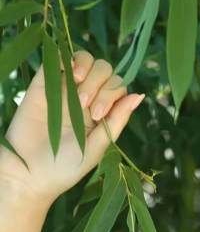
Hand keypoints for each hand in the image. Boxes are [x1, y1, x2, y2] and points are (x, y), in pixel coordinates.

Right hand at [0, 50, 144, 204]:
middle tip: (87, 105)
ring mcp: (64, 89)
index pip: (118, 87)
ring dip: (87, 66)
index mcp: (102, 112)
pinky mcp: (42, 83)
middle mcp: (86, 97)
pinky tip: (69, 73)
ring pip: (85, 59)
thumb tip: (140, 95)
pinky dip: (66, 57)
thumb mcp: (98, 146)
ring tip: (78, 82)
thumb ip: (118, 119)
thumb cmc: (65, 167)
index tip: (97, 115)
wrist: (27, 173)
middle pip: (106, 70)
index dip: (113, 93)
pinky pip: (57, 58)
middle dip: (101, 83)